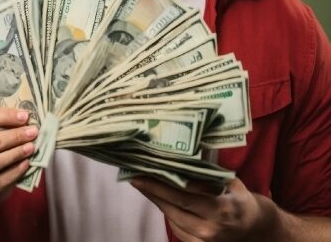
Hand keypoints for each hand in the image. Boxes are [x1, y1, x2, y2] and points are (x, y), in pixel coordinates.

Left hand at [131, 177, 269, 241]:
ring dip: (156, 200)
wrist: (253, 229)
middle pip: (173, 208)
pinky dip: (166, 211)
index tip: (145, 173)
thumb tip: (184, 154)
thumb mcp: (230, 183)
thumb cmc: (240, 200)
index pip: (185, 196)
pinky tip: (158, 197)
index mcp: (221, 209)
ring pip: (172, 218)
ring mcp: (204, 241)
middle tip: (135, 176)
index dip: (161, 185)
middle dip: (152, 191)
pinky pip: (176, 227)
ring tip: (143, 183)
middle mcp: (210, 228)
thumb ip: (208, 173)